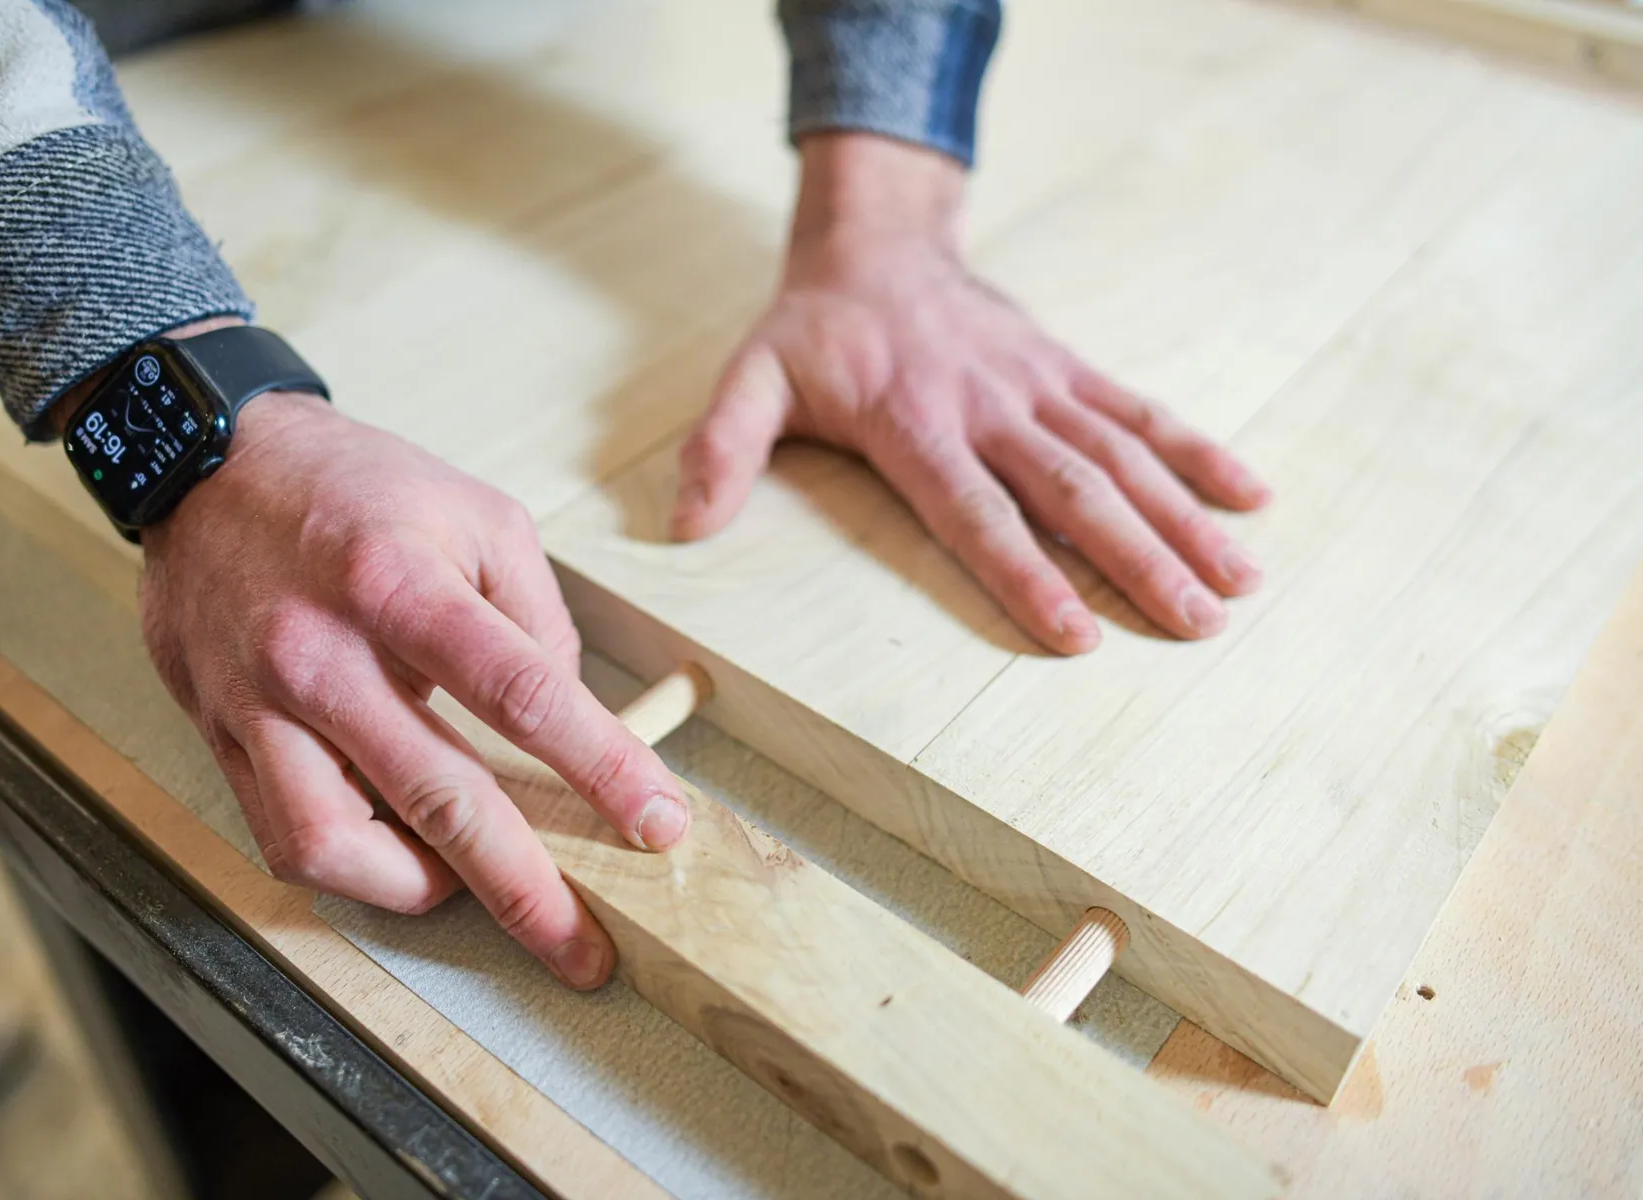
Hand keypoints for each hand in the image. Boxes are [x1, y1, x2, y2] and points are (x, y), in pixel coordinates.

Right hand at [138, 382, 689, 988]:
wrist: (207, 459)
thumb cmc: (356, 487)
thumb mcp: (477, 515)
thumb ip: (535, 619)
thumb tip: (570, 720)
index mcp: (403, 583)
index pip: (522, 693)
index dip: (600, 767)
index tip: (657, 823)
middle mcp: (325, 652)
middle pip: (439, 797)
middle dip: (525, 888)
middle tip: (584, 947)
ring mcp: (262, 700)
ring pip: (337, 842)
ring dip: (420, 891)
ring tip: (473, 895)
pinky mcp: (221, 729)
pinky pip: (282, 834)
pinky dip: (351, 867)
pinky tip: (398, 860)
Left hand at [672, 135, 1271, 653]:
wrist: (877, 241)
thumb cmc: (814, 330)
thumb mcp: (750, 381)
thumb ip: (723, 448)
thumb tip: (686, 528)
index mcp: (916, 422)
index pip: (977, 511)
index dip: (1028, 572)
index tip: (1080, 633)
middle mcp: (990, 406)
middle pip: (1073, 491)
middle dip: (1139, 559)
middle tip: (1195, 624)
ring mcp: (1038, 385)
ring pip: (1122, 456)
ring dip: (1183, 519)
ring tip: (1237, 582)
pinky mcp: (1065, 368)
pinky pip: (1140, 410)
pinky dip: (1196, 451)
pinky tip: (1250, 494)